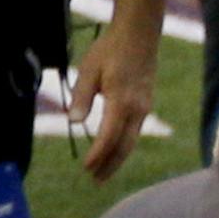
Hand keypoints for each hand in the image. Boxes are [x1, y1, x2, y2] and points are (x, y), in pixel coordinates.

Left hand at [68, 24, 158, 182]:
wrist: (138, 36)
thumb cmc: (109, 51)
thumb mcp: (88, 70)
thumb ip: (81, 97)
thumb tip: (73, 122)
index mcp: (121, 102)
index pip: (109, 136)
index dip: (98, 154)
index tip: (86, 167)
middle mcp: (137, 109)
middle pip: (124, 146)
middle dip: (110, 165)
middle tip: (95, 181)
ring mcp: (144, 108)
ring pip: (131, 141)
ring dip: (117, 158)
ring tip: (103, 173)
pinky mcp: (145, 105)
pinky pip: (135, 131)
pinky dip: (124, 145)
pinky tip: (114, 150)